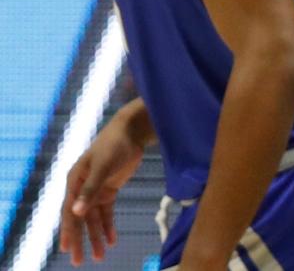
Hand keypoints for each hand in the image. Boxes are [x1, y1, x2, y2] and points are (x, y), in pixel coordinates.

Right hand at [59, 115, 144, 264]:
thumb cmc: (114, 144)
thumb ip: (90, 189)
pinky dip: (108, 226)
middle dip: (80, 240)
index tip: (67, 249)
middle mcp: (82, 188)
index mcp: (74, 181)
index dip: (68, 230)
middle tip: (79, 262)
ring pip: (93, 218)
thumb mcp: (102, 166)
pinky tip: (112, 240)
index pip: (69, 211)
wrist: (132, 131)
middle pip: (79, 218)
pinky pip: (106, 212)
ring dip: (95, 237)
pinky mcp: (109, 189)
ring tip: (100, 256)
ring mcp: (96, 190)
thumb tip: (76, 212)